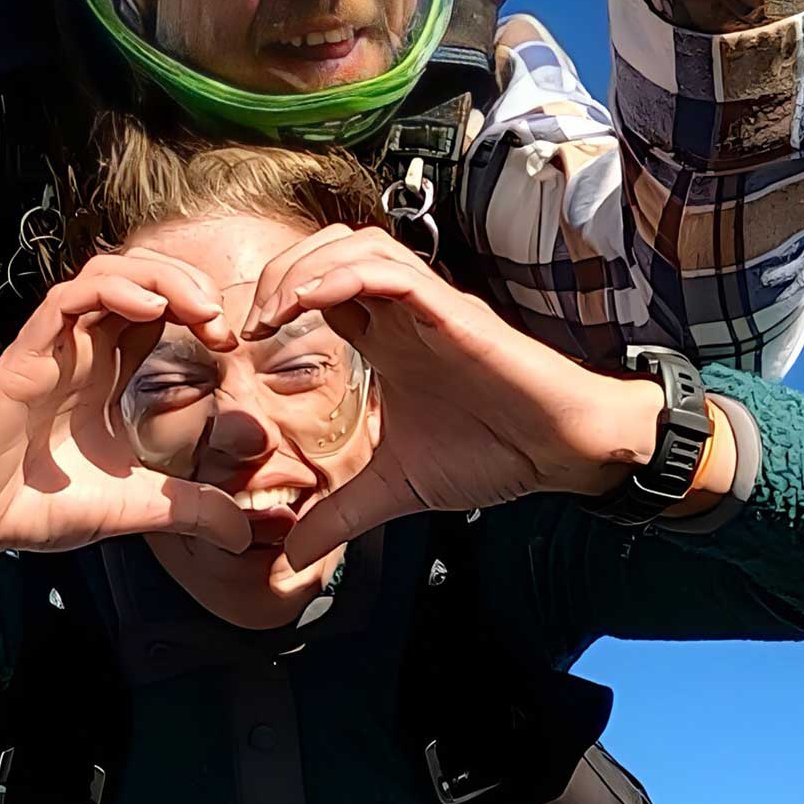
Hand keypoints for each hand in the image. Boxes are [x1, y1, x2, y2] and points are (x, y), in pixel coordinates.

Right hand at [0, 252, 253, 581]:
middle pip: (136, 275)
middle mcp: (81, 348)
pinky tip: (150, 311)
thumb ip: (187, 509)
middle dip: (187, 281)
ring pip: (104, 272)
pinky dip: (111, 291)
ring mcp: (52, 347)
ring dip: (158, 277)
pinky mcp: (25, 357)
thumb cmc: (38, 504)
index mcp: (105, 370)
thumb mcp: (133, 506)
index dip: (198, 309)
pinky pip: (65, 299)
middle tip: (220, 323)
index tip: (229, 343)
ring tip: (197, 309)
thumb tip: (242, 531)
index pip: (157, 307)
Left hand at [240, 227, 655, 565]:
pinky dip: (345, 275)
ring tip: (273, 312)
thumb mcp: (396, 490)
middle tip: (249, 323)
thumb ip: (341, 515)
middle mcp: (402, 313)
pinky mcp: (454, 312)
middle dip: (279, 273)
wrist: (563, 451)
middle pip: (328, 251)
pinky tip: (311, 300)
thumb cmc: (494, 453)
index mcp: (387, 339)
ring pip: (357, 246)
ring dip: (305, 267)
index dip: (275, 300)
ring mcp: (428, 307)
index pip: (318, 289)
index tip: (240, 343)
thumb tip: (291, 557)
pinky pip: (393, 271)